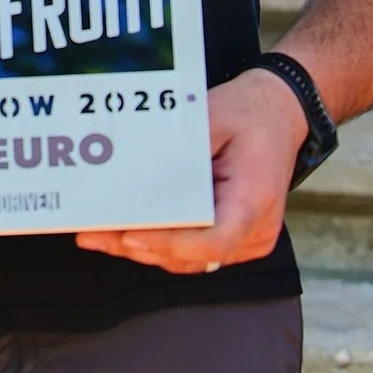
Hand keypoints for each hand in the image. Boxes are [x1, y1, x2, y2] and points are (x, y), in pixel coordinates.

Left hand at [74, 67, 301, 276]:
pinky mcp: (237, 240)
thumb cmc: (248, 113)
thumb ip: (176, 153)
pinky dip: (161, 244)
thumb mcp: (211, 119)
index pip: (213, 240)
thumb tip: (131, 177)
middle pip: (193, 256)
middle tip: (91, 234)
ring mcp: (249, 240)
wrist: (281, 114)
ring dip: (144, 249)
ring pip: (190, 259)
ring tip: (96, 236)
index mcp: (254, 199)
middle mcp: (256, 229)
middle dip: (139, 246)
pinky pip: (194, 252)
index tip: (129, 235)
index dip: (168, 243)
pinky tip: (123, 234)